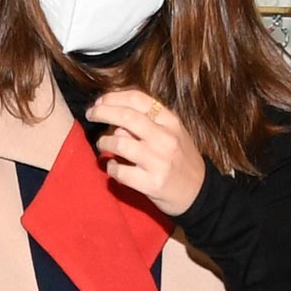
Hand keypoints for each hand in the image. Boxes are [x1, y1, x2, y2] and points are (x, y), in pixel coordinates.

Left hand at [85, 89, 205, 215]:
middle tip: (91, 114)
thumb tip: (116, 116)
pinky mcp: (151, 184)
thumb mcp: (174, 133)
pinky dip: (110, 167)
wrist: (200, 193)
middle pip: (126, 117)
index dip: (114, 97)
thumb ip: (149, 122)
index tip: (100, 101)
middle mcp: (165, 139)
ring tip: (103, 144)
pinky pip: (120, 171)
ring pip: (120, 143)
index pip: (138, 99)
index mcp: (171, 122)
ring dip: (104, 142)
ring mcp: (158, 162)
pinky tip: (113, 166)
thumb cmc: (182, 160)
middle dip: (102, 112)